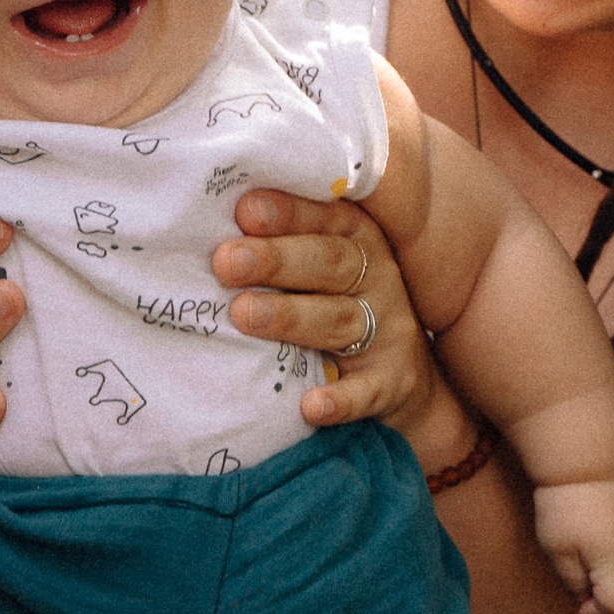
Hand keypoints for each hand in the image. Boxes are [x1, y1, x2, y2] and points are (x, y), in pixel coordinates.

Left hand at [213, 192, 439, 436]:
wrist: (401, 379)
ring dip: (290, 318)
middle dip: (276, 259)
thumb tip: (212, 227)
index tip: (244, 209)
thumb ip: (282, 244)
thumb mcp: (323, 268)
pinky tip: (310, 404)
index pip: (325, 219)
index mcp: (358, 242)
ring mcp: (388, 332)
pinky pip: (365, 391)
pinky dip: (340, 400)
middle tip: (226, 262)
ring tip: (243, 314)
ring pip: (338, 320)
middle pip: (329, 263)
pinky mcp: (392, 382)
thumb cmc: (338, 307)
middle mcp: (377, 280)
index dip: (288, 213)